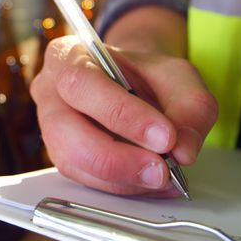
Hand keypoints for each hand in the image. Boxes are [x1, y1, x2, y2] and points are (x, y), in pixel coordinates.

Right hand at [30, 35, 217, 195]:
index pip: (82, 83)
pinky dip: (121, 186)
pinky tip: (150, 182)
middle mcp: (49, 92)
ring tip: (162, 177)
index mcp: (67, 55)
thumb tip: (182, 151)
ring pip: (71, 160)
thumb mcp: (177, 74)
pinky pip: (83, 179)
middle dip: (116, 157)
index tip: (164, 136)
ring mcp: (50, 127)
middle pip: (65, 129)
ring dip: (120, 177)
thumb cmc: (143, 75)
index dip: (121, 113)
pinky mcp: (62, 156)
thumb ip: (190, 105)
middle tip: (161, 169)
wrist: (130, 85)